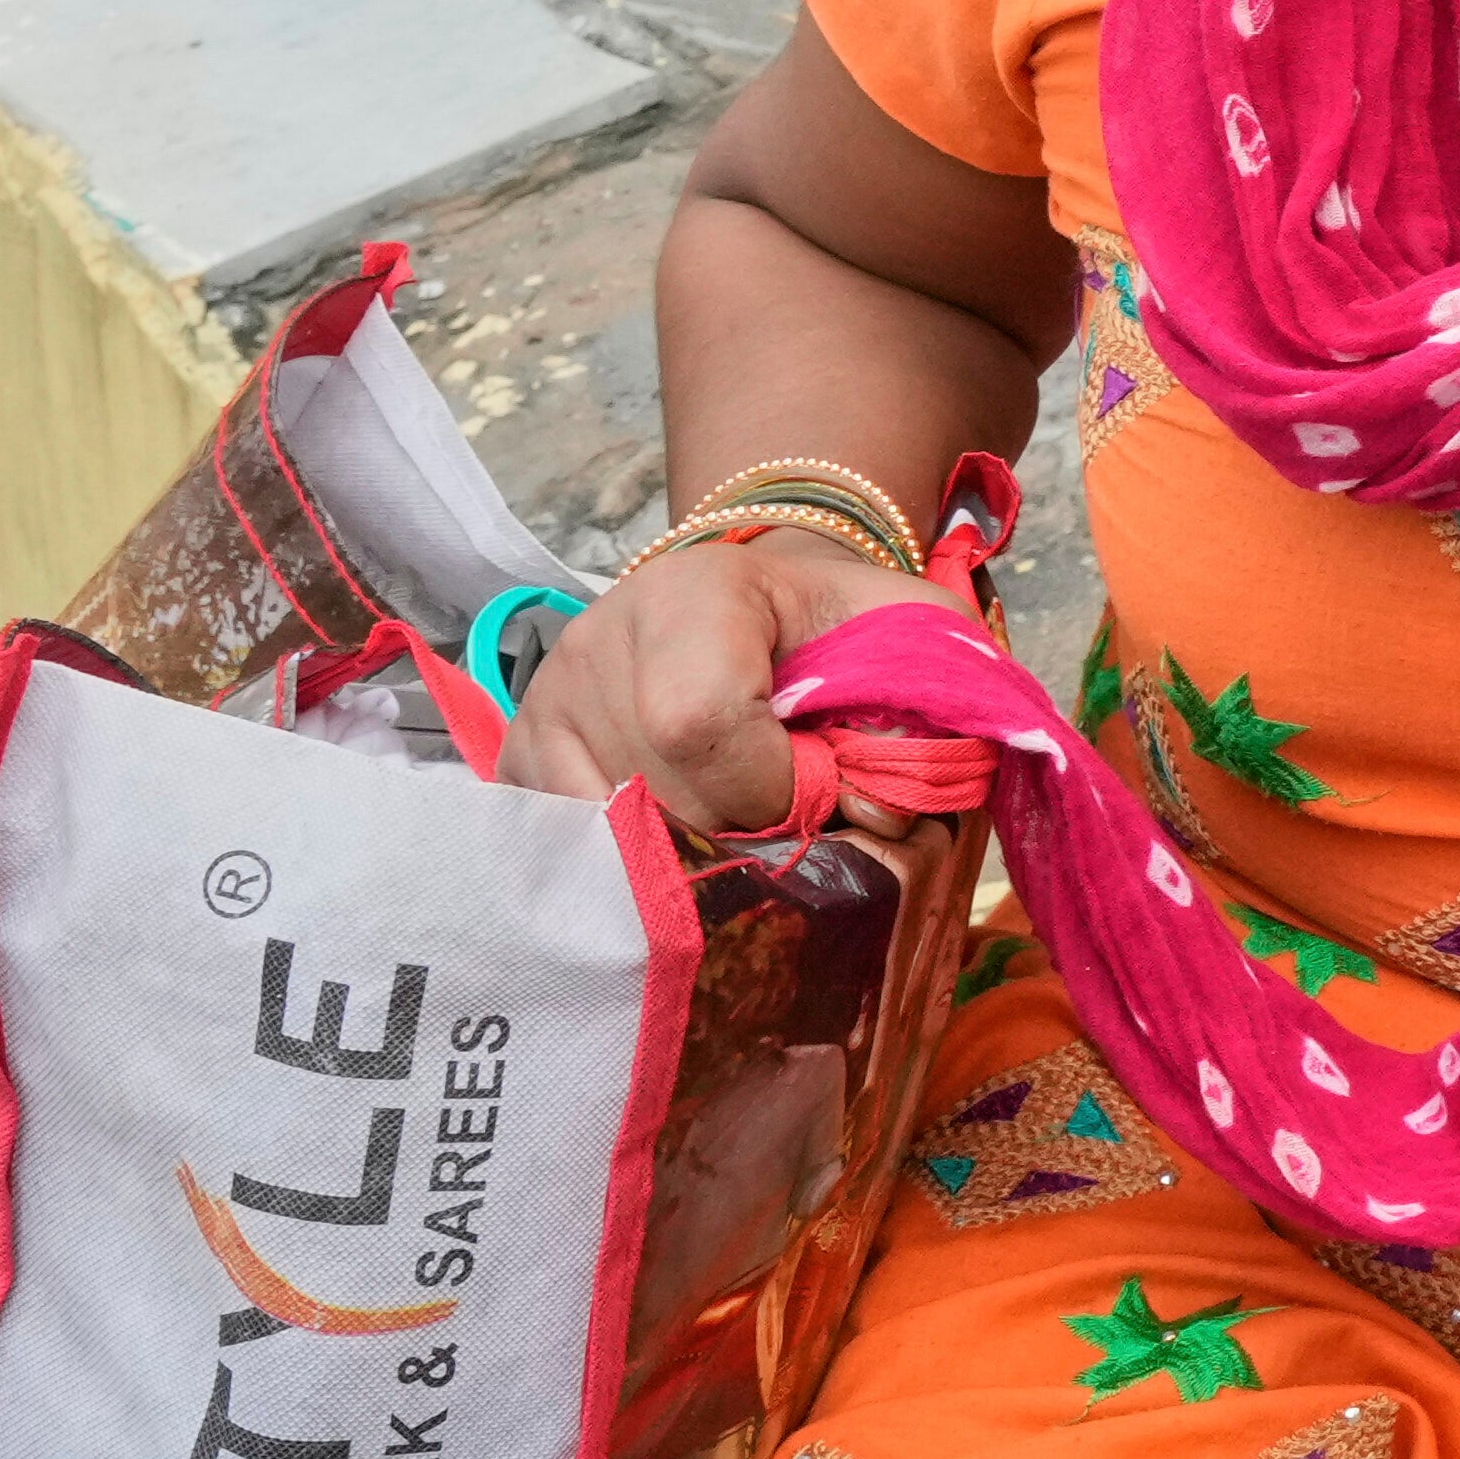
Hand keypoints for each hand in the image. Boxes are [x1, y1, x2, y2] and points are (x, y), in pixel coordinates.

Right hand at [501, 524, 939, 830]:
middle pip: (661, 795)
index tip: (823, 788)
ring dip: (694, 859)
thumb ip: (937, 699)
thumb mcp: (912, 630)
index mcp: (692, 593)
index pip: (701, 721)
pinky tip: (684, 841)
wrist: (757, 603)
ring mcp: (548, 701)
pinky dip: (636, 865)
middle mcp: (598, 639)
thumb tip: (889, 817)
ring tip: (740, 822)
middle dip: (746, 836)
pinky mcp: (522, 755)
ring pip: (613, 838)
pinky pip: (570, 847)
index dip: (774, 784)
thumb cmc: (838, 626)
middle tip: (790, 819)